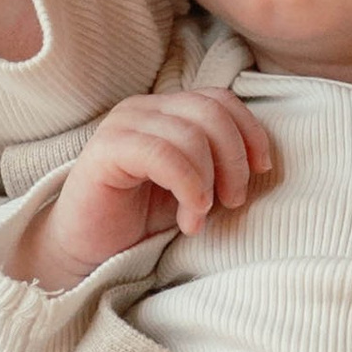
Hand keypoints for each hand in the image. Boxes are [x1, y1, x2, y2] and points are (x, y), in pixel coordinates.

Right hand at [17, 89, 275, 291]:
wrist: (90, 252)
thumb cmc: (141, 220)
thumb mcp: (193, 186)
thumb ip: (218, 161)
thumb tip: (261, 157)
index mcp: (165, 110)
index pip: (221, 99)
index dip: (250, 132)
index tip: (261, 171)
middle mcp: (143, 109)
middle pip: (211, 112)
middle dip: (234, 159)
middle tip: (232, 201)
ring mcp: (122, 124)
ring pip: (191, 134)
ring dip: (209, 181)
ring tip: (200, 216)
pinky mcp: (106, 150)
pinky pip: (164, 154)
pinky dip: (188, 187)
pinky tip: (188, 218)